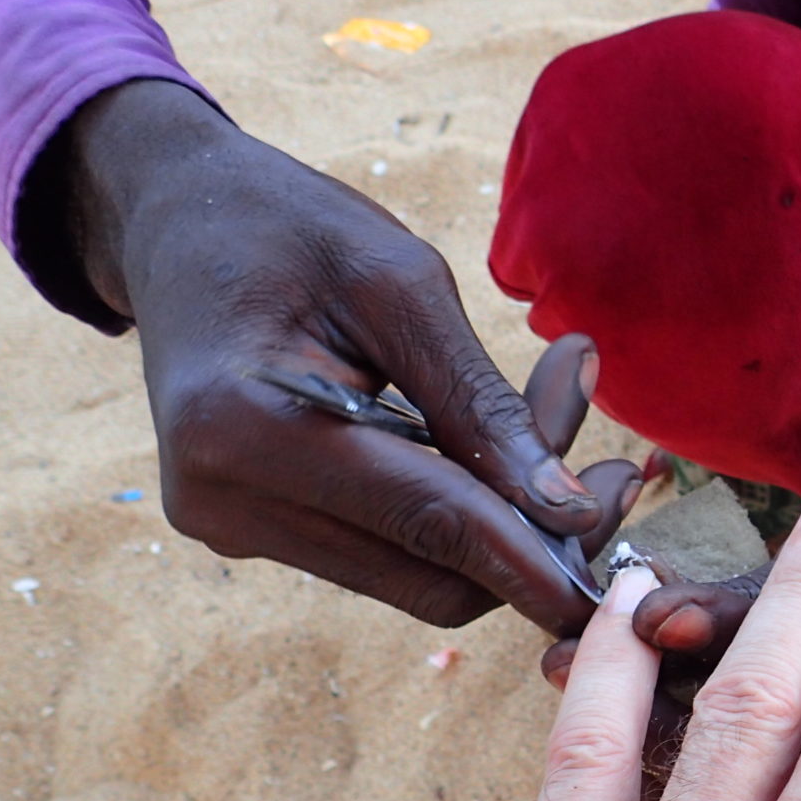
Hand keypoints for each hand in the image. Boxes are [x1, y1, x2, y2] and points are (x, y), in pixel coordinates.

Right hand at [59, 79, 638, 632]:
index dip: (535, 550)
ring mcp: (234, 525)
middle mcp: (225, 501)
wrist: (175, 221)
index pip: (425, 525)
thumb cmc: (287, 227)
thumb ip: (480, 402)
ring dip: (505, 520)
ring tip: (560, 413)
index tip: (624, 530)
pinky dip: (458, 512)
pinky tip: (495, 442)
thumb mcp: (400, 283)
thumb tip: (566, 510)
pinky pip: (386, 550)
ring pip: (417, 575)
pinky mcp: (254, 528)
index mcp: (245, 429)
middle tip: (618, 466)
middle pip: (430, 579)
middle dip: (536, 536)